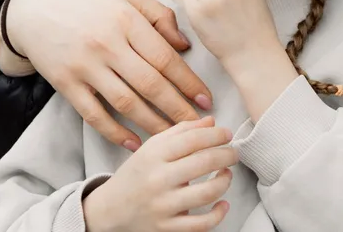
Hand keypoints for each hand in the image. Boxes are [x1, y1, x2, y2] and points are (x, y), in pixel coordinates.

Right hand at [3, 0, 212, 149]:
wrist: (32, 8)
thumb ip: (160, 16)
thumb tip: (185, 45)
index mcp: (127, 21)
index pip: (166, 59)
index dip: (189, 82)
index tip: (206, 99)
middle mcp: (107, 45)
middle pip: (150, 85)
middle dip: (178, 109)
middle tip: (198, 124)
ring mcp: (85, 66)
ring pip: (126, 103)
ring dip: (153, 124)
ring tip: (173, 136)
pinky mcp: (65, 84)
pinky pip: (93, 114)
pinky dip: (114, 132)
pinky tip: (133, 143)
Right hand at [83, 116, 236, 231]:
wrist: (109, 210)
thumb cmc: (136, 175)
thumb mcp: (151, 148)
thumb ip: (181, 131)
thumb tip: (212, 121)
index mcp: (153, 155)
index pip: (193, 139)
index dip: (217, 134)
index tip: (227, 134)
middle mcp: (157, 180)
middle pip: (205, 162)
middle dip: (227, 154)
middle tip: (233, 153)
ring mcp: (163, 206)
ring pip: (207, 192)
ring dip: (225, 181)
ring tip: (226, 174)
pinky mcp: (167, 228)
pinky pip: (201, 224)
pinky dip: (218, 214)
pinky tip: (222, 204)